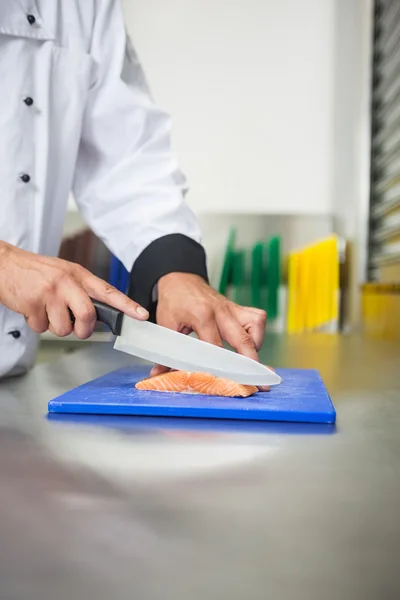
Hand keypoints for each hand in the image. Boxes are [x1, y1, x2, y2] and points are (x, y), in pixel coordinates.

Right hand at [0, 242, 147, 337]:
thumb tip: (95, 316)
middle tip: (77, 328)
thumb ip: (81, 291)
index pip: (108, 291)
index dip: (127, 305)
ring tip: (45, 310)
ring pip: (63, 328)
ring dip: (54, 326)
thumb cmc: (35, 272)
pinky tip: (32, 308)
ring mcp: (50, 293)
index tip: (142, 316)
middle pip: (88, 316)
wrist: (4, 265)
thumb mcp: (64, 274)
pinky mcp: (33, 303)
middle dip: (83, 329)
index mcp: (78, 275)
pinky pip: (42, 328)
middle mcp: (67, 283)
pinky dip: (37, 323)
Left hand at [152, 273, 267, 388]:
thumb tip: (158, 375)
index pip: (215, 347)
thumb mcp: (166, 324)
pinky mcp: (238, 308)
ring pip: (256, 325)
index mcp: (202, 315)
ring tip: (249, 361)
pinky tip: (249, 344)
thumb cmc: (173, 301)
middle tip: (257, 381)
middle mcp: (222, 311)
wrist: (180, 277)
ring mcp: (232, 308)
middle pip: (242, 339)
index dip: (218, 366)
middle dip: (250, 362)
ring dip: (255, 346)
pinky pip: (257, 318)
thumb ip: (166, 352)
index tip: (222, 381)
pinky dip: (257, 333)